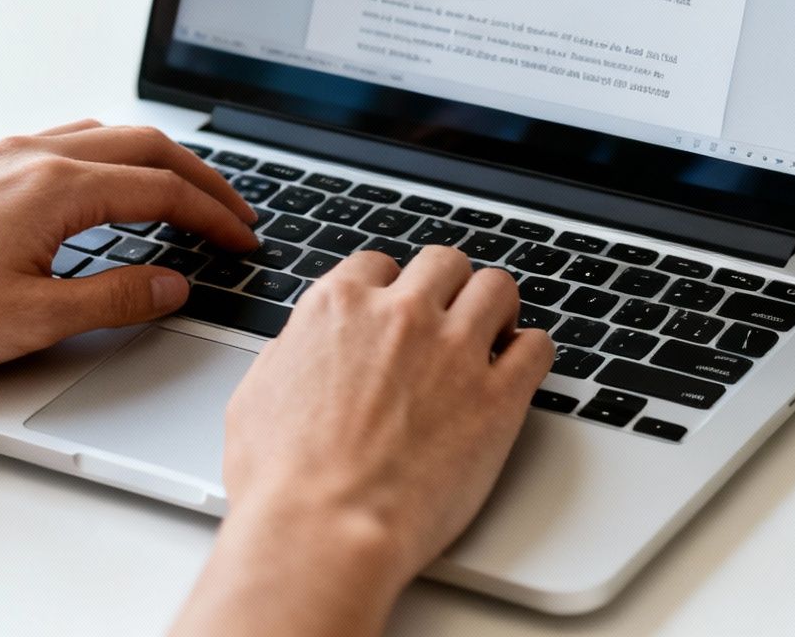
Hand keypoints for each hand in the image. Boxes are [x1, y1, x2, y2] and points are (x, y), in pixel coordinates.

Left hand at [0, 119, 257, 372]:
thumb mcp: (33, 320)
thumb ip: (116, 298)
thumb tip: (173, 284)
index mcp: (56, 187)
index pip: (163, 191)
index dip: (215, 217)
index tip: (244, 242)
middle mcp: (33, 154)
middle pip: (146, 147)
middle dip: (201, 180)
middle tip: (236, 214)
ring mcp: (2, 153)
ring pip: (106, 135)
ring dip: (157, 162)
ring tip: (186, 196)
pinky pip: (67, 140)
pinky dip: (112, 158)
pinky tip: (110, 188)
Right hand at [174, 246, 553, 636]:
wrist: (323, 530)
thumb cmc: (281, 481)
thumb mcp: (257, 397)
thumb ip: (291, 356)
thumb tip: (301, 349)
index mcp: (339, 307)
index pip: (378, 266)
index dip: (390, 288)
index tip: (397, 308)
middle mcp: (402, 315)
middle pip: (444, 264)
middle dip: (447, 286)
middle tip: (451, 314)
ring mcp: (455, 351)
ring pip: (496, 288)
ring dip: (496, 307)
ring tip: (496, 330)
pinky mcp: (499, 397)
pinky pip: (537, 347)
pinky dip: (531, 352)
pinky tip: (520, 368)